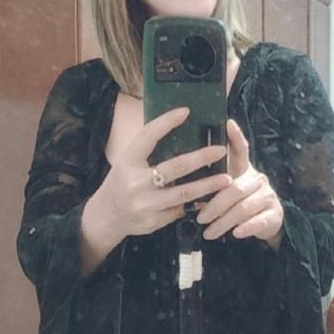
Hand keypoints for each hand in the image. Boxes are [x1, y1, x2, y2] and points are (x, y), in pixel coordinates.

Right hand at [81, 107, 230, 272]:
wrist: (106, 216)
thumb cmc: (122, 181)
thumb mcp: (127, 161)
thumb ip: (148, 149)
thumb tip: (177, 126)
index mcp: (128, 161)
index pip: (148, 136)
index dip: (166, 122)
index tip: (186, 111)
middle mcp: (135, 182)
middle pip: (175, 167)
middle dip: (201, 158)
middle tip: (221, 150)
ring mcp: (145, 204)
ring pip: (183, 193)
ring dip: (208, 185)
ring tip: (227, 179)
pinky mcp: (153, 221)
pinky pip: (179, 209)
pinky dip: (195, 202)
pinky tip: (211, 198)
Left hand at [196, 119, 283, 249]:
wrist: (267, 222)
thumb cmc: (239, 203)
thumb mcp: (228, 189)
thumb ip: (214, 182)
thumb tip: (184, 177)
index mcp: (244, 170)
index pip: (241, 150)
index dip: (235, 136)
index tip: (228, 123)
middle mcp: (258, 179)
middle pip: (236, 188)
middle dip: (216, 204)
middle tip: (200, 217)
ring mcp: (268, 196)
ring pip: (244, 207)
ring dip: (224, 221)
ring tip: (209, 232)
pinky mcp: (274, 213)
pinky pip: (258, 221)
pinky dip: (246, 228)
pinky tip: (236, 233)